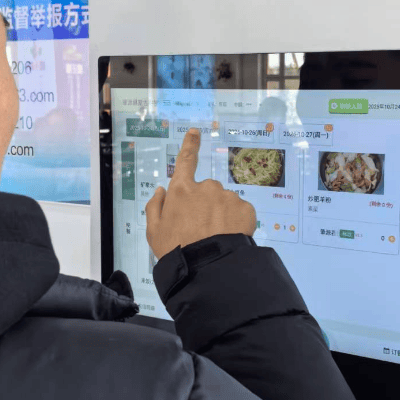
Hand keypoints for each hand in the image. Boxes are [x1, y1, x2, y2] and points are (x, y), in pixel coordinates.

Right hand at [145, 128, 256, 258]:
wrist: (207, 267)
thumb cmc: (177, 250)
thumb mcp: (154, 231)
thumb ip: (155, 207)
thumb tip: (162, 190)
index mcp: (181, 190)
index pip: (185, 161)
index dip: (190, 145)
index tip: (195, 132)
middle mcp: (205, 187)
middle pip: (207, 192)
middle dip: (205, 206)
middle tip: (201, 230)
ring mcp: (227, 197)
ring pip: (224, 202)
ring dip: (221, 215)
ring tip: (215, 237)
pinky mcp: (245, 208)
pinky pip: (240, 212)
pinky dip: (236, 223)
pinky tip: (229, 237)